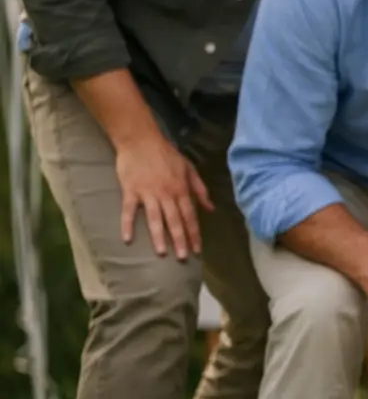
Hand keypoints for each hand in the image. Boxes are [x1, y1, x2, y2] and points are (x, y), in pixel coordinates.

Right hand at [117, 132, 212, 260]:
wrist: (141, 140)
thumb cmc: (167, 155)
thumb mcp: (189, 169)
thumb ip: (200, 189)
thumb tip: (210, 208)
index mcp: (182, 189)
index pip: (190, 216)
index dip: (194, 233)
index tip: (198, 249)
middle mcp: (167, 194)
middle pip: (175, 220)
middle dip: (180, 240)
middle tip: (183, 258)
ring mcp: (148, 193)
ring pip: (155, 218)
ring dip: (159, 236)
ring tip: (162, 253)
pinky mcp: (131, 191)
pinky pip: (129, 211)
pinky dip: (127, 224)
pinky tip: (127, 239)